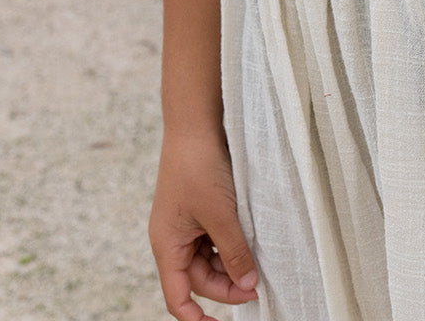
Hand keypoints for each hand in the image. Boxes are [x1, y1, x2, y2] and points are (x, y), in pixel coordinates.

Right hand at [150, 132, 258, 319]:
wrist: (195, 123)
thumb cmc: (198, 166)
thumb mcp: (220, 214)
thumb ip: (234, 251)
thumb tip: (248, 285)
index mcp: (167, 245)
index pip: (178, 297)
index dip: (197, 318)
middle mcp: (174, 239)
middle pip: (199, 280)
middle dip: (227, 286)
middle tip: (257, 284)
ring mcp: (187, 224)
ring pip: (210, 260)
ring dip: (231, 264)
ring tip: (256, 262)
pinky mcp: (200, 210)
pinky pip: (215, 239)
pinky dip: (232, 245)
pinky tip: (250, 241)